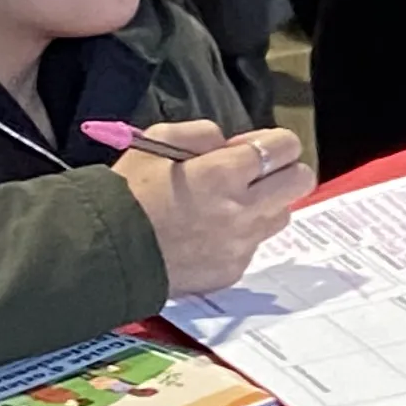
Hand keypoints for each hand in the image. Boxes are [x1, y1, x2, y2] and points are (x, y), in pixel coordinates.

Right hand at [121, 120, 314, 294]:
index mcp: (223, 175)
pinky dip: (241, 236)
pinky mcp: (232, 271)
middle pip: (301, 180)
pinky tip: (208, 234)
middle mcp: (241, 211)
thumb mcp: (156, 143)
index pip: (285, 146)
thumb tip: (231, 144)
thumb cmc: (128, 194)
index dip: (271, 142)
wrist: (105, 254)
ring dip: (264, 204)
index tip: (247, 150)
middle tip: (252, 175)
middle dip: (282, 170)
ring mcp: (240, 245)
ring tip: (228, 205)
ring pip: (281, 215)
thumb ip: (202, 134)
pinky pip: (254, 246)